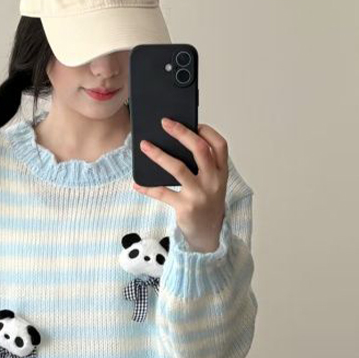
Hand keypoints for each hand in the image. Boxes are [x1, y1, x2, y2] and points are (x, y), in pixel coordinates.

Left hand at [133, 119, 227, 252]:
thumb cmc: (206, 203)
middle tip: (164, 123)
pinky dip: (148, 188)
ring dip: (159, 155)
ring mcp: (199, 195)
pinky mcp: (185, 208)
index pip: (219, 145)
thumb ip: (200, 166)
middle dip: (181, 133)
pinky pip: (163, 193)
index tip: (194, 123)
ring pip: (178, 168)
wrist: (208, 235)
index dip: (207, 132)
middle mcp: (213, 181)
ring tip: (144, 146)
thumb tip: (172, 144)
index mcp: (221, 172)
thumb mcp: (211, 183)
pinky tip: (137, 183)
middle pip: (199, 150)